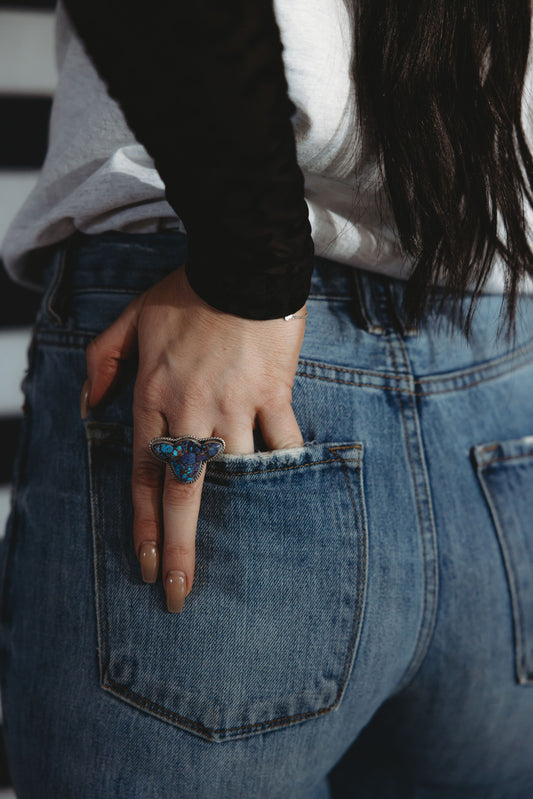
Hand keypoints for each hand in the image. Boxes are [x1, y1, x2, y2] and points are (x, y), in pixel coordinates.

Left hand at [81, 265, 304, 611]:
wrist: (243, 263)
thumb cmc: (188, 293)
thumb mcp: (130, 319)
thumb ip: (101, 362)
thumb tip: (86, 407)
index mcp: (154, 396)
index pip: (143, 474)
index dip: (140, 525)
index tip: (142, 566)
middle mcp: (192, 410)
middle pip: (183, 491)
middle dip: (177, 548)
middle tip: (176, 595)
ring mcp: (236, 405)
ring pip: (236, 475)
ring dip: (240, 517)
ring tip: (246, 554)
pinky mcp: (274, 394)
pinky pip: (283, 442)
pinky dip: (285, 468)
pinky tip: (286, 492)